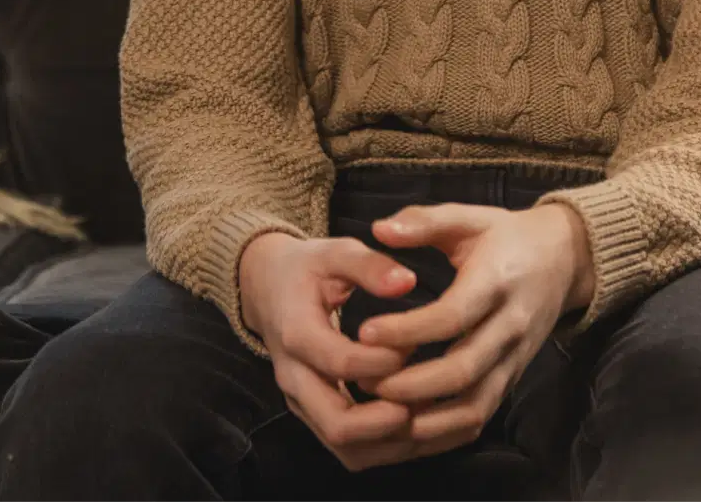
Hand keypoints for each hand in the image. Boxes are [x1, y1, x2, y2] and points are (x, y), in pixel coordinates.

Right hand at [237, 231, 418, 470]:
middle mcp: (295, 378)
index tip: (417, 344)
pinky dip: (386, 445)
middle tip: (428, 403)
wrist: (268, 290)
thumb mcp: (334, 252)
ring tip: (432, 418)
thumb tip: (406, 282)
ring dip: (391, 442)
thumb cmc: (308, 270)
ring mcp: (304, 402)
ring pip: (345, 447)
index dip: (383, 360)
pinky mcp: (315, 414)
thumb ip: (370, 265)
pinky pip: (350, 448)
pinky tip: (421, 423)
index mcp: (296, 334)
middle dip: (387, 422)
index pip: (340, 363)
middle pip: (337, 424)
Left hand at [356, 202, 595, 457]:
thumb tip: (378, 228)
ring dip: (425, 419)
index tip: (364, 332)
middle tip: (363, 380)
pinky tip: (407, 429)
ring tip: (380, 410)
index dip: (408, 330)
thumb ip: (425, 221)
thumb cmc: (507, 237)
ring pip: (474, 406)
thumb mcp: (470, 218)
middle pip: (462, 370)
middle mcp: (511, 325)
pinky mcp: (513, 378)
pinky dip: (444, 432)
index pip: (453, 316)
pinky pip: (481, 416)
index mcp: (497, 281)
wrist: (566, 259)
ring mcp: (515, 358)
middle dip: (409, 384)